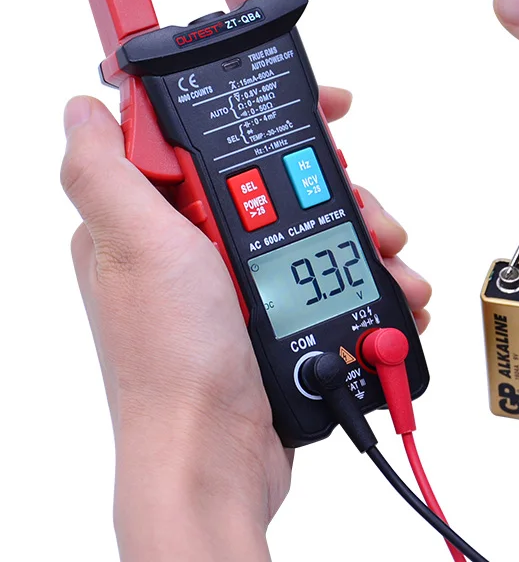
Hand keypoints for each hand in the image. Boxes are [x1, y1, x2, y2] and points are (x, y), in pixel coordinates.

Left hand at [61, 89, 431, 560]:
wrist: (220, 457)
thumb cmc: (174, 361)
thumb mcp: (137, 248)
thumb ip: (105, 171)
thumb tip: (83, 109)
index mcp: (153, 219)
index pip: (212, 141)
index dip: (267, 117)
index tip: (325, 110)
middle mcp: (194, 247)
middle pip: (279, 182)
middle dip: (337, 186)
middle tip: (367, 208)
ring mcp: (238, 281)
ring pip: (314, 226)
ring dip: (364, 235)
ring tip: (389, 258)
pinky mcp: (273, 312)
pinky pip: (327, 273)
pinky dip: (364, 275)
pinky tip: (388, 290)